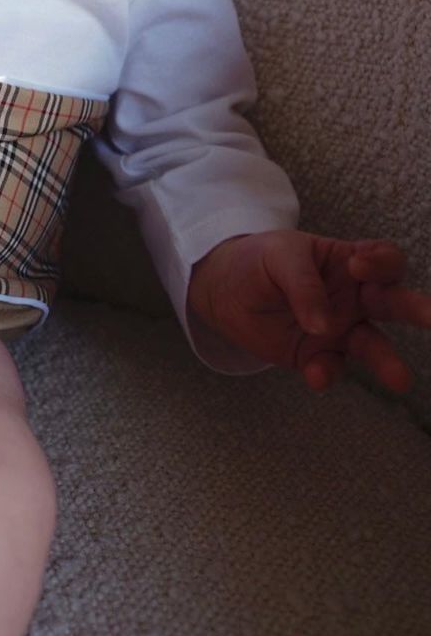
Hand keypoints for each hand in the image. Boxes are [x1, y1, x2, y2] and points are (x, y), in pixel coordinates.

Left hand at [187, 230, 430, 393]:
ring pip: (372, 345)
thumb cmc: (259, 261)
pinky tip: (316, 375)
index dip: (381, 262)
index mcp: (347, 262)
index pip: (383, 260)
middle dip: (418, 310)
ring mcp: (338, 329)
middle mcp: (352, 297)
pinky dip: (326, 373)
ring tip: (399, 379)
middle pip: (393, 302)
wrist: (224, 289)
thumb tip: (322, 326)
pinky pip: (331, 367)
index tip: (360, 265)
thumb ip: (303, 285)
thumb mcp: (278, 257)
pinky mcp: (316, 355)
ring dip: (386, 361)